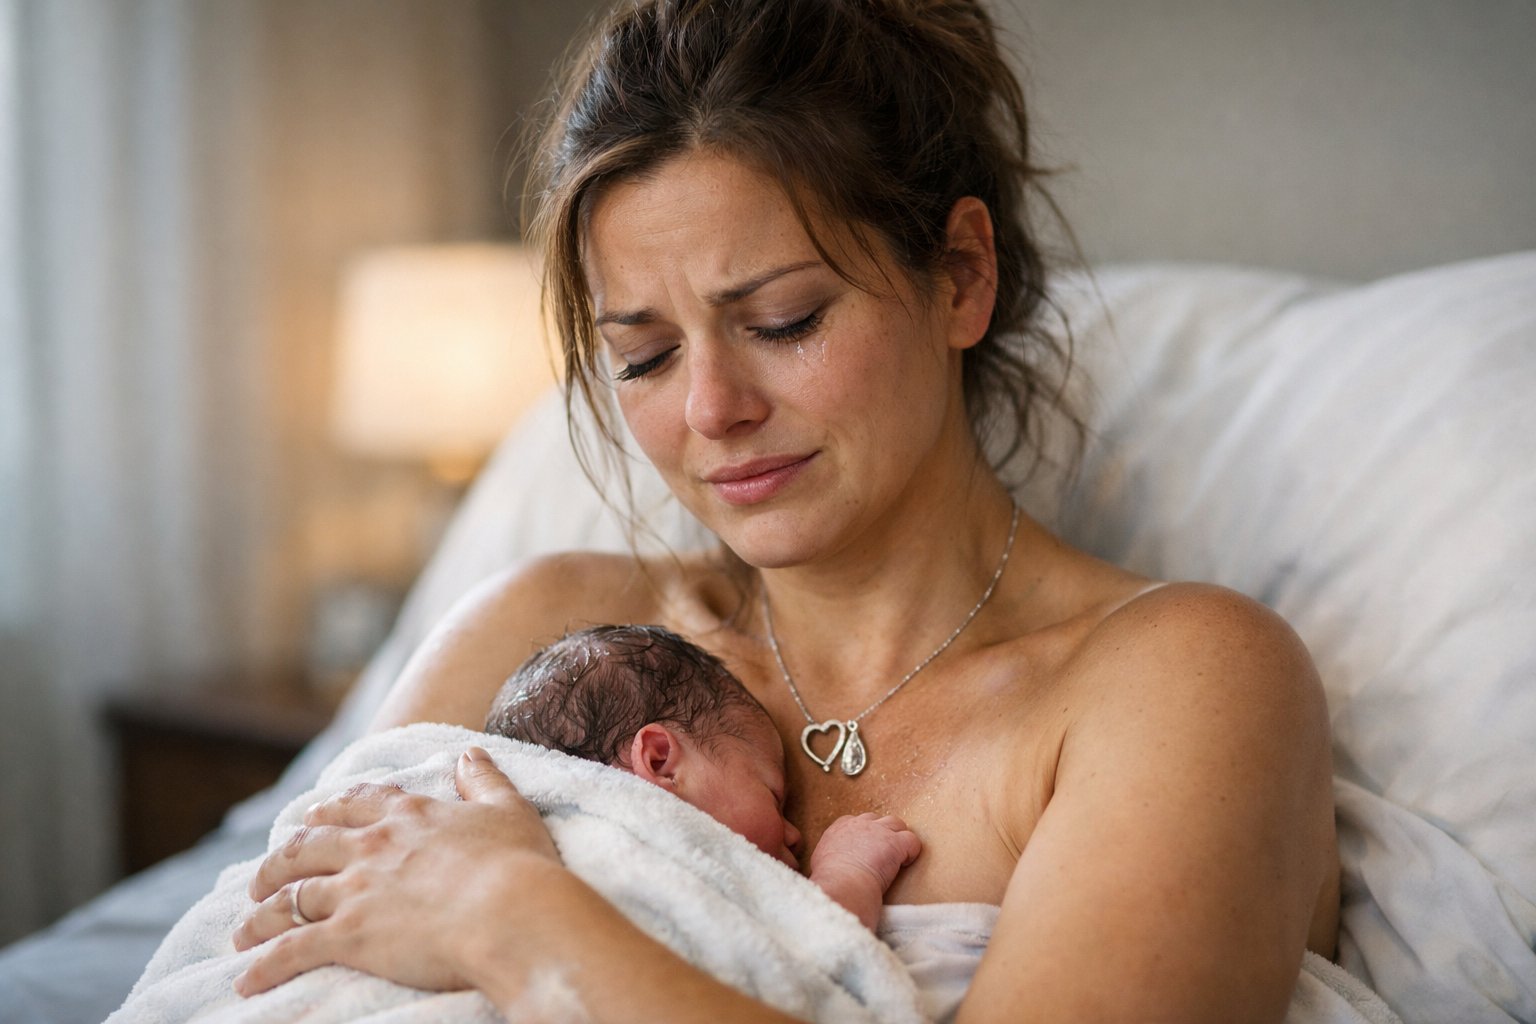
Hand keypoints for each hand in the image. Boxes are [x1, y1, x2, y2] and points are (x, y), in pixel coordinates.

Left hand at [231, 747, 561, 996]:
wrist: (511, 912)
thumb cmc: (519, 865)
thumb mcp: (508, 809)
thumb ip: (484, 780)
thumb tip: (470, 753)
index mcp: (409, 816)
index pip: (358, 803)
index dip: (331, 810)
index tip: (313, 816)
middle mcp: (372, 847)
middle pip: (308, 847)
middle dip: (281, 861)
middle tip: (264, 874)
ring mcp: (355, 889)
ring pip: (290, 897)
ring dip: (261, 914)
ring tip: (244, 928)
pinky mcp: (347, 934)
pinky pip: (291, 949)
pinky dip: (264, 965)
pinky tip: (246, 979)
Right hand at [810, 812, 921, 894]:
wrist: (841, 885)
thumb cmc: (830, 881)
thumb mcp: (821, 860)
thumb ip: (829, 855)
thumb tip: (830, 864)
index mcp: (840, 827)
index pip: (858, 821)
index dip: (865, 834)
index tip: (866, 849)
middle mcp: (860, 824)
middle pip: (878, 819)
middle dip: (883, 833)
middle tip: (883, 853)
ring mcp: (879, 831)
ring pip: (897, 824)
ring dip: (898, 838)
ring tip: (897, 857)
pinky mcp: (895, 843)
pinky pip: (912, 841)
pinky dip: (912, 852)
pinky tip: (905, 864)